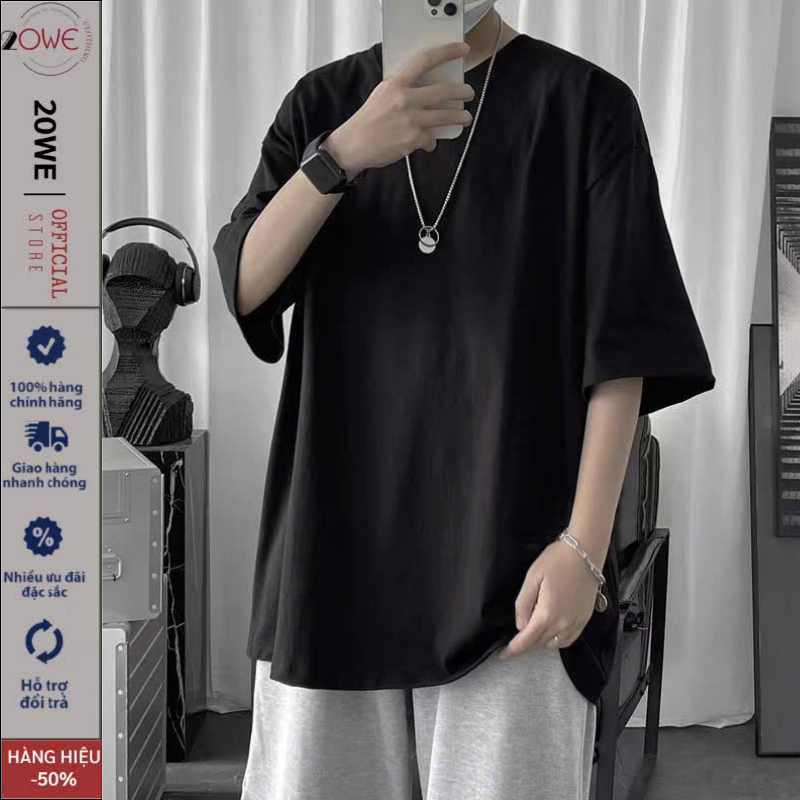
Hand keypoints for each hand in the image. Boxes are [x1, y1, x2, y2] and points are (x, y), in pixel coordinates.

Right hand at [323, 41, 474, 178]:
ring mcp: (410, 121)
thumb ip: (403, 87)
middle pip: (445, 90)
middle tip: (468, 93)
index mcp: (395, 84)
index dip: (447, 52)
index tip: (462, 49)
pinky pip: (432, 139)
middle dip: (463, 92)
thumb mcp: (382, 94)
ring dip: (461, 117)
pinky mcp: (413, 140)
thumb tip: (427, 86)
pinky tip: (427, 142)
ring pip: (446, 116)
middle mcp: (404, 100)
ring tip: (465, 118)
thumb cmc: (368, 120)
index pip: (426, 60)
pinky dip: (431, 142)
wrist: (353, 145)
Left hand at [499, 538, 600, 658]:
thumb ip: (523, 604)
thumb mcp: (532, 578)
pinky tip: (551, 628)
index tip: (503, 655)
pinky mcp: (585, 619)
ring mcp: (577, 623)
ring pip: (554, 644)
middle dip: (526, 640)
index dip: (513, 650)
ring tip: (534, 625)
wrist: (585, 552)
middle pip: (539, 642)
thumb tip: (521, 625)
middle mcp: (563, 623)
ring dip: (541, 640)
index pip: (527, 640)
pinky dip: (557, 639)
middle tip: (517, 631)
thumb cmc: (556, 561)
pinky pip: (569, 639)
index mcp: (547, 614)